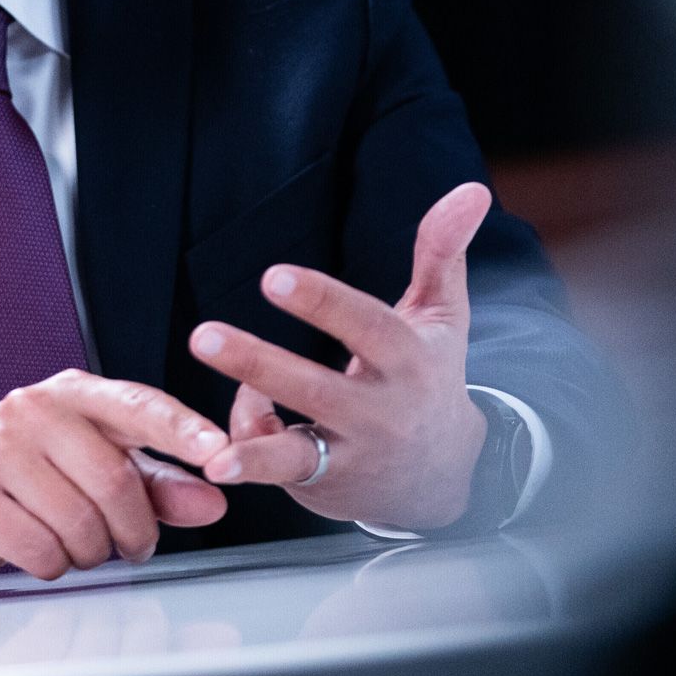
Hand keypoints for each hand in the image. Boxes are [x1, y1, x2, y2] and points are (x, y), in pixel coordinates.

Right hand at [0, 370, 230, 582]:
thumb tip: (213, 501)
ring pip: (78, 523)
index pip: (139, 405)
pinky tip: (40, 548)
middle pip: (113, 481)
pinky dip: (52, 565)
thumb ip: (160, 485)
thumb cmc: (32, 478)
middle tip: (133, 544)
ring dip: (90, 551)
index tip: (219, 451)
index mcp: (75, 393)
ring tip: (76, 541)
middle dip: (133, 529)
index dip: (182, 429)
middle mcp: (33, 408)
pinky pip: (39, 549)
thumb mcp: (101, 470)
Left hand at [189, 182, 494, 530]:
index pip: (366, 327)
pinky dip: (250, 461)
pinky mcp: (326, 486)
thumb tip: (471, 189)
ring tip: (211, 447)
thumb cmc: (430, 376)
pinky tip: (219, 453)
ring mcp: (353, 455)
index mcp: (408, 360)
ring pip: (297, 450)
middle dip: (260, 364)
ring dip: (250, 445)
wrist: (446, 475)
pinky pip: (282, 473)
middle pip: (318, 389)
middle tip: (204, 335)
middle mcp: (383, 412)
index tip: (272, 278)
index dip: (321, 302)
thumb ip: (442, 250)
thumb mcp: (441, 316)